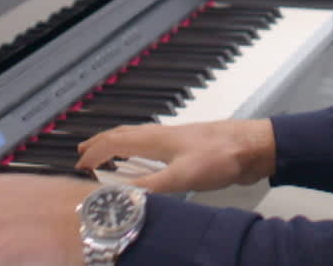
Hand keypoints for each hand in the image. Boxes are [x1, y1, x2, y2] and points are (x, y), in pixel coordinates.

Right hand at [75, 118, 275, 193]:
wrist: (254, 146)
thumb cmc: (222, 154)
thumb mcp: (183, 175)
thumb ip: (151, 185)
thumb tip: (121, 196)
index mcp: (155, 139)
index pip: (114, 142)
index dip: (93, 153)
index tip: (78, 165)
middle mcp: (162, 136)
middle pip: (123, 136)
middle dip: (100, 144)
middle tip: (83, 152)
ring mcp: (175, 141)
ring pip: (138, 140)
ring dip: (118, 146)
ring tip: (108, 155)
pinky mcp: (188, 149)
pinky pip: (153, 148)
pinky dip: (138, 154)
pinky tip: (147, 164)